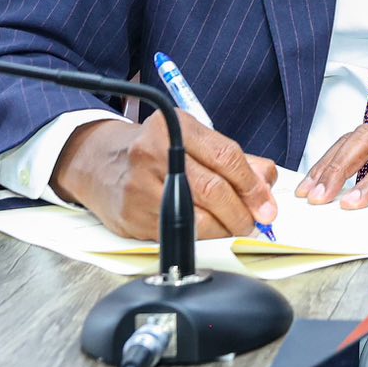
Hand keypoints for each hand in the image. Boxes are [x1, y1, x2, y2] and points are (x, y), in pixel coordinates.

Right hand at [53, 112, 278, 240]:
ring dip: (226, 230)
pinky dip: (202, 238)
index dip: (253, 185)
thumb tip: (266, 183)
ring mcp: (140, 188)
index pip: (227, 157)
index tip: (267, 204)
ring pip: (198, 219)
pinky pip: (178, 234)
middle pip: (214, 190)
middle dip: (243, 212)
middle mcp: (155, 154)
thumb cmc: (156, 150)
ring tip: (236, 228)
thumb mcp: (193, 139)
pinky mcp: (132, 218)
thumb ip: (233, 159)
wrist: (100, 163)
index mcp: (176, 128)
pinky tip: (209, 233)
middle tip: (256, 222)